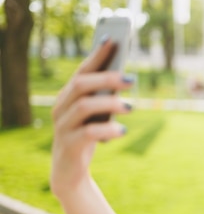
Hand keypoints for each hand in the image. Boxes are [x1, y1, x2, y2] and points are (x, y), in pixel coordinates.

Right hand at [50, 39, 133, 196]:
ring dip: (110, 104)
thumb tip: (125, 78)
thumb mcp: (97, 116)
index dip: (96, 56)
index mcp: (67, 97)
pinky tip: (123, 131)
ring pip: (83, 107)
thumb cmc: (87, 137)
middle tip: (132, 79)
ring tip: (131, 107)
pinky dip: (107, 130)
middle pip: (80, 85)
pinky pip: (88, 134)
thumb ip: (106, 99)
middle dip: (106, 78)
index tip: (113, 40)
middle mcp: (61, 108)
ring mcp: (63, 127)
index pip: (81, 71)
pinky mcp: (70, 146)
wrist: (70, 172)